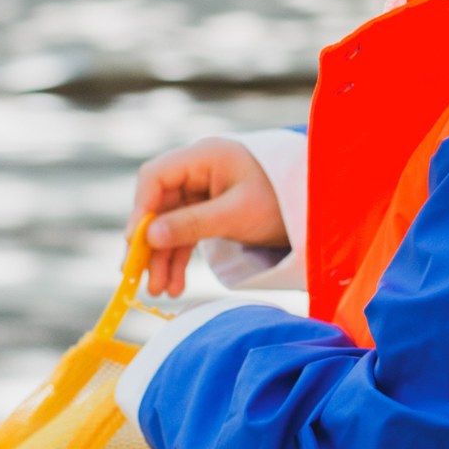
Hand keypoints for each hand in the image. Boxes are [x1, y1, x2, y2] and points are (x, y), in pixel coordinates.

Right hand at [127, 138, 286, 297]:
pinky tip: (175, 284)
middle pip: (159, 205)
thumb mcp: (237, 214)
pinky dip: (180, 258)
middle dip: (149, 244)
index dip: (141, 209)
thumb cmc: (280, 200)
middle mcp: (197, 171)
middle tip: (136, 276)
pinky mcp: (208, 211)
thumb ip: (194, 224)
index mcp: (204, 157)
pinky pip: (186, 234)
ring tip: (158, 291)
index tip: (136, 243)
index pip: (156, 177)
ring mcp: (201, 191)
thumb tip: (150, 238)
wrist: (313, 206)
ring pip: (170, 225)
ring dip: (163, 258)